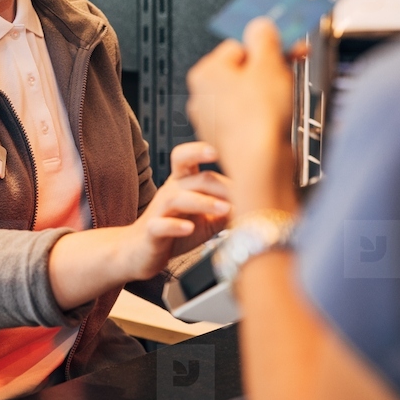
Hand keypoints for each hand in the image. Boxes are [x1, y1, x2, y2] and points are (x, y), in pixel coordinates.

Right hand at [120, 141, 230, 279]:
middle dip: (216, 181)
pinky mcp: (152, 232)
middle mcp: (169, 191)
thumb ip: (228, 209)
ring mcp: (159, 211)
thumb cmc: (175, 231)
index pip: (188, 157)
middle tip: (240, 192)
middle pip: (188, 174)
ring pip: (177, 198)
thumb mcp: (207, 219)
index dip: (202, 149)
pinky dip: (176, 226)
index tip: (222, 147)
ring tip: (224, 209)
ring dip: (203, 202)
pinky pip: (161, 225)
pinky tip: (190, 228)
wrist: (140, 252)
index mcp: (182, 182)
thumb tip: (258, 203)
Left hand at [186, 18, 298, 214]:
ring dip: (265, 94)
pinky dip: (260, 116)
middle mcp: (201, 96)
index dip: (267, 48)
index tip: (286, 50)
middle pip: (241, 71)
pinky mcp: (225, 139)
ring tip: (282, 100)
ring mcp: (211, 120)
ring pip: (244, 96)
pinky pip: (245, 118)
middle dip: (267, 71)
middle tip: (287, 74)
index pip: (239, 46)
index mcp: (206, 72)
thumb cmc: (258, 118)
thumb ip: (264, 38)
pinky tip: (273, 120)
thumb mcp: (268, 64)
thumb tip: (259, 26)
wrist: (260, 164)